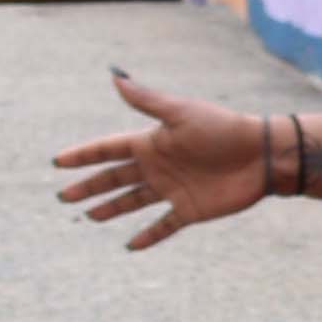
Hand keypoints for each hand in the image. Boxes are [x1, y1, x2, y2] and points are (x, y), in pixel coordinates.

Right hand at [52, 70, 270, 249]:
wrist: (262, 155)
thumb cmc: (222, 129)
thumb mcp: (181, 113)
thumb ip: (147, 101)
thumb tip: (115, 76)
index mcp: (152, 142)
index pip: (109, 149)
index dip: (84, 155)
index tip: (58, 161)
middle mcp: (159, 166)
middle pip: (115, 178)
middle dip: (89, 186)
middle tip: (64, 196)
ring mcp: (173, 189)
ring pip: (134, 201)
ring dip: (112, 208)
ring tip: (89, 216)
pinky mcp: (190, 209)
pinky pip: (164, 226)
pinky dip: (148, 236)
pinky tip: (131, 245)